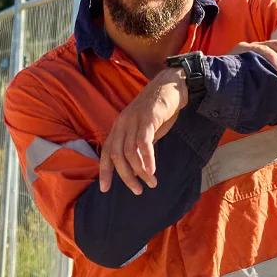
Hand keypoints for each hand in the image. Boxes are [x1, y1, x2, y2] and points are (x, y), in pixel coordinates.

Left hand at [100, 68, 186, 193]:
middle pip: (116, 155)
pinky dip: (147, 159)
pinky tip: (152, 171)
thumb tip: (136, 171)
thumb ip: (138, 149)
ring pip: (130, 152)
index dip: (105, 172)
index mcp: (118, 128)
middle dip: (125, 177)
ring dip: (140, 171)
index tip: (105, 189)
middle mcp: (122, 124)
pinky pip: (143, 143)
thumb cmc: (159, 112)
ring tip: (150, 183)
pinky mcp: (148, 118)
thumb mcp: (145, 132)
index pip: (106, 153)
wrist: (172, 86)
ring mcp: (133, 120)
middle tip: (137, 190)